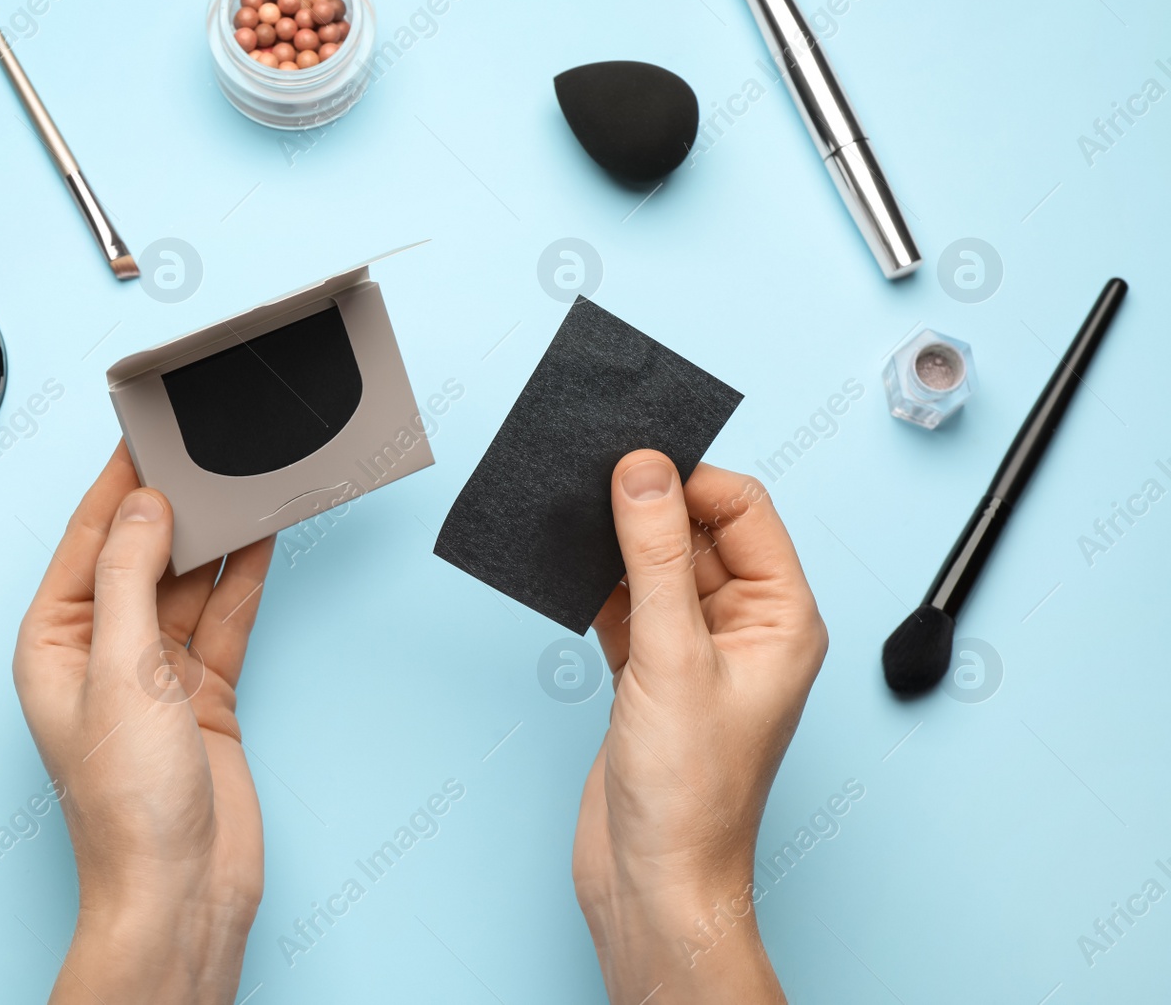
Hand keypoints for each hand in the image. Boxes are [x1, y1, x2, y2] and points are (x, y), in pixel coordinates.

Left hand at [14, 441, 273, 1003]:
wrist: (181, 889)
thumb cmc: (125, 802)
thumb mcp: (121, 669)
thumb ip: (133, 578)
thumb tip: (144, 505)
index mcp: (54, 641)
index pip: (87, 540)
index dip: (117, 483)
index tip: (147, 432)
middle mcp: (101, 649)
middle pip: (141, 554)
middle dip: (174, 504)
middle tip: (207, 448)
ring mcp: (156, 671)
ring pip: (189, 581)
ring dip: (215, 537)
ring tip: (243, 481)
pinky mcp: (205, 692)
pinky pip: (225, 618)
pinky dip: (245, 579)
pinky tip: (262, 539)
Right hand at [573, 452, 826, 1003]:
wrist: (651, 884)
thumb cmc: (691, 795)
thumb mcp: (672, 658)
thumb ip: (655, 558)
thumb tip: (644, 472)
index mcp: (781, 618)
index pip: (744, 512)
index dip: (691, 480)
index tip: (632, 463)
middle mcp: (744, 629)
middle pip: (698, 532)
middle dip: (648, 506)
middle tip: (590, 481)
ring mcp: (694, 652)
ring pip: (656, 566)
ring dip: (617, 544)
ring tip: (570, 522)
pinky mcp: (649, 675)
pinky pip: (625, 604)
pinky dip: (597, 585)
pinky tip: (566, 572)